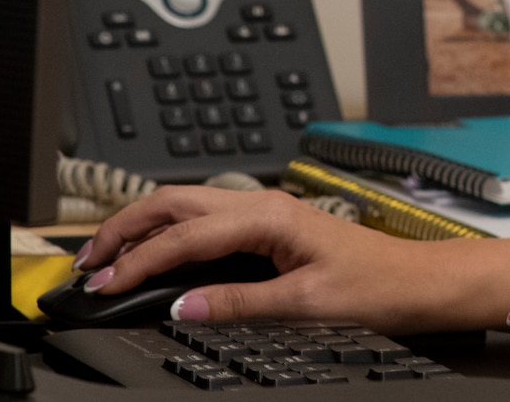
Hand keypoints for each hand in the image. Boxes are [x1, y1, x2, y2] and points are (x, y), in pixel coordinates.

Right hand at [78, 186, 509, 333]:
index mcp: (268, 216)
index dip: (137, 261)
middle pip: (176, 202)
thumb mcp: (305, 304)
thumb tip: (183, 306)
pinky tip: (158, 257)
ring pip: (189, 208)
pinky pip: (208, 223)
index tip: (103, 285)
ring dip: (146, 229)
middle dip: (126, 228)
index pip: (184, 235)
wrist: (420, 283)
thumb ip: (239, 303)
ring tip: (111, 258)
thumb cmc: (378, 286)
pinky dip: (172, 236)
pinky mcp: (271, 230)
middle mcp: (264, 205)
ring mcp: (267, 215)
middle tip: (89, 261)